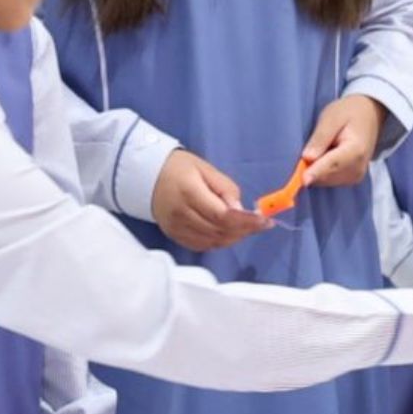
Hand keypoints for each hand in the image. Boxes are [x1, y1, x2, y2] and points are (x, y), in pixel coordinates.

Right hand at [151, 149, 269, 251]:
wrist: (147, 176)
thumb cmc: (180, 168)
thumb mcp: (206, 169)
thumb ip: (225, 189)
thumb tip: (240, 209)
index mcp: (190, 193)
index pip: (223, 216)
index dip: (247, 221)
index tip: (265, 221)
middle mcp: (182, 215)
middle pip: (219, 231)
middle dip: (245, 230)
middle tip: (261, 224)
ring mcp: (176, 228)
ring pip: (213, 242)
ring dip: (235, 237)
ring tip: (248, 227)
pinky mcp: (174, 236)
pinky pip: (202, 246)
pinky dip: (220, 242)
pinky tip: (229, 233)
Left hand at [302, 95, 385, 187]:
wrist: (369, 115)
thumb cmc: (349, 113)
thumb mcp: (331, 118)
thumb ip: (320, 138)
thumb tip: (307, 158)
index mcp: (356, 150)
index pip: (332, 164)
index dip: (316, 172)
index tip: (303, 180)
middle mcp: (359, 168)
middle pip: (327, 175)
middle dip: (311, 168)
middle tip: (312, 146)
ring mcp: (356, 176)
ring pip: (325, 180)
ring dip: (316, 169)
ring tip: (323, 147)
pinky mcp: (352, 179)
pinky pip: (329, 180)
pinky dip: (321, 171)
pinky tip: (325, 155)